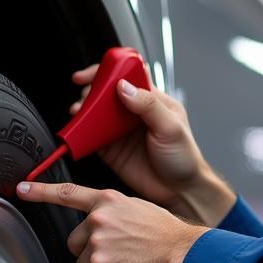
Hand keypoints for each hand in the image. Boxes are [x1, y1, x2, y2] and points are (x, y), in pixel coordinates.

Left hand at [15, 181, 206, 262]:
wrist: (184, 254)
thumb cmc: (169, 237)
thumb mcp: (141, 211)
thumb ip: (116, 215)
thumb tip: (105, 228)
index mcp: (109, 201)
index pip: (69, 194)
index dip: (41, 191)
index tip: (23, 188)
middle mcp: (99, 218)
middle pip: (75, 241)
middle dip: (91, 252)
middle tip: (117, 254)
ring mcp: (98, 241)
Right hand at [69, 63, 235, 225]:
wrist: (180, 192)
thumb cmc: (184, 158)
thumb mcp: (171, 127)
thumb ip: (148, 105)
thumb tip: (125, 86)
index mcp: (152, 100)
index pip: (128, 75)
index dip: (109, 70)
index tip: (94, 73)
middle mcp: (134, 112)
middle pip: (106, 92)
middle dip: (91, 90)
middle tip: (85, 98)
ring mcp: (120, 131)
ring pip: (95, 113)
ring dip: (83, 111)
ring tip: (77, 113)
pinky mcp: (110, 149)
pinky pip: (90, 137)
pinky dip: (81, 133)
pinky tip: (77, 132)